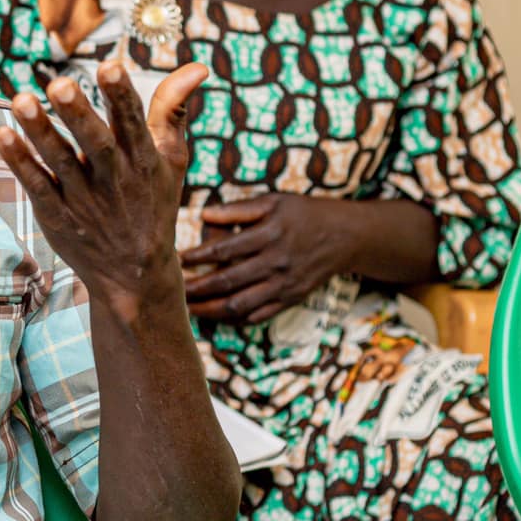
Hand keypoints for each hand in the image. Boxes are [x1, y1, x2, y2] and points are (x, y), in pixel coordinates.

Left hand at [0, 61, 205, 326]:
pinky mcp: (57, 216)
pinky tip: (3, 135)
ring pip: (59, 162)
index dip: (122, 96)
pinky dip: (20, 163)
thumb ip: (173, 110)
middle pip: (96, 145)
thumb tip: (198, 66)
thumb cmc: (153, 202)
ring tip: (21, 100)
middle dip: (79, 115)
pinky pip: (36, 186)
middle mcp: (114, 179)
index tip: (110, 66)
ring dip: (40, 132)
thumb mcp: (172, 159)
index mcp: (144, 161)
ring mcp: (83, 199)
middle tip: (60, 85)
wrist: (135, 275)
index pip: (133, 124)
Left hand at [180, 194, 350, 326]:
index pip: (225, 249)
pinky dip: (235, 319)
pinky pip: (258, 316)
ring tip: (189, 308)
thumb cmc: (304, 214)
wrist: (345, 237)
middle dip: (198, 288)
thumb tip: (204, 214)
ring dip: (211, 309)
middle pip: (228, 281)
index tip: (178, 259)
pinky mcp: (290, 299)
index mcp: (269, 235)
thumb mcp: (274, 201)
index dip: (198, 256)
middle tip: (175, 290)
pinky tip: (217, 315)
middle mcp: (275, 263)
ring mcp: (283, 285)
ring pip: (240, 305)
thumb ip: (238, 209)